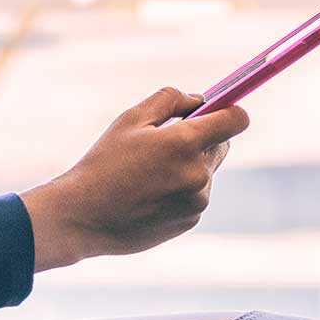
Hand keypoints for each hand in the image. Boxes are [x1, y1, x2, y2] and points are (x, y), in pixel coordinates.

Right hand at [21, 87, 248, 270]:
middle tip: (172, 139)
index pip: (235, 120)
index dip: (231, 111)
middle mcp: (198, 173)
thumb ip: (170, 100)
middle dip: (204, 138)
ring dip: (190, 166)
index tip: (221, 110)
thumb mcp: (131, 119)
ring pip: (207, 171)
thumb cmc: (104, 163)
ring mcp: (197, 200)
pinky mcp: (191, 220)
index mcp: (185, 143)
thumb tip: (199, 100)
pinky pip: (196, 195)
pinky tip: (150, 194)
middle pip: (223, 145)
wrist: (83, 217)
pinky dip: (181, 190)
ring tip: (150, 173)